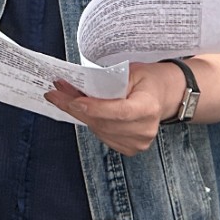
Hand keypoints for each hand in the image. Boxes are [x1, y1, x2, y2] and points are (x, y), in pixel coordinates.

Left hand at [46, 61, 183, 155]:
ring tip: (64, 97)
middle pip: (103, 122)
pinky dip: (90, 122)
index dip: (96, 108)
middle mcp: (145, 129)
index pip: (119, 111)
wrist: (165, 96)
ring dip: (79, 114)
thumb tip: (75, 85)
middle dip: (75, 107)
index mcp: (149, 107)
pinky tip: (82, 110)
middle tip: (54, 93)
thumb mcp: (131, 71)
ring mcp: (138, 142)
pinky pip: (102, 135)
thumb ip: (107, 81)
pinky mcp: (131, 148)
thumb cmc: (147, 80)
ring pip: (98, 130)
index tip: (74, 100)